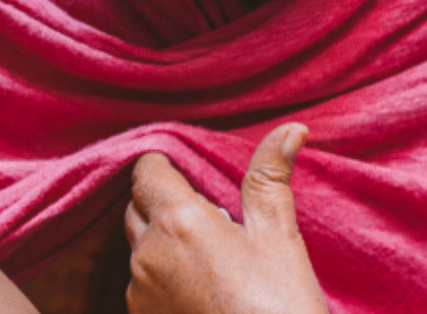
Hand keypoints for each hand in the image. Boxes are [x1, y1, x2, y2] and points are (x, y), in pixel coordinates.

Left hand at [123, 124, 328, 313]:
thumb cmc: (282, 307)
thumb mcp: (280, 237)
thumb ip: (271, 177)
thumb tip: (291, 129)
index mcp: (178, 222)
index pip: (146, 169)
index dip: (167, 166)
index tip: (194, 176)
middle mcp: (147, 253)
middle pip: (136, 205)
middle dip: (164, 203)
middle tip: (209, 217)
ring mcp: (139, 291)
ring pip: (137, 246)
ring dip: (162, 242)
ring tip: (210, 257)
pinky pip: (140, 283)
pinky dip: (161, 277)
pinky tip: (200, 289)